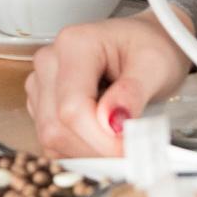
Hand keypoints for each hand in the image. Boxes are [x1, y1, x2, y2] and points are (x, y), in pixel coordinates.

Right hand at [26, 14, 192, 156]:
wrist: (145, 45)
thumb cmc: (151, 47)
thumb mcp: (155, 65)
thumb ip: (133, 93)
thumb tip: (111, 121)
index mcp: (74, 45)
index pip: (72, 107)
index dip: (100, 138)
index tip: (129, 150)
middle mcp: (50, 62)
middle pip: (57, 126)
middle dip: (96, 148)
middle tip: (131, 149)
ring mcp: (42, 83)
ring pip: (51, 138)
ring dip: (88, 152)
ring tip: (119, 136)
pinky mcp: (42, 104)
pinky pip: (52, 142)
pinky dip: (80, 151)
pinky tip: (102, 137)